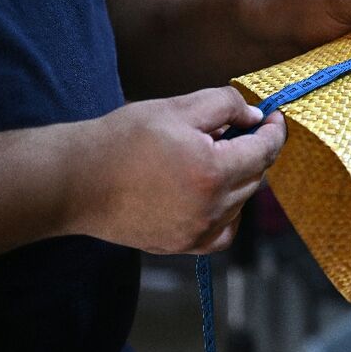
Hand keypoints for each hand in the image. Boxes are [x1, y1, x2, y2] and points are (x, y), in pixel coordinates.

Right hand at [73, 87, 285, 253]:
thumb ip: (224, 106)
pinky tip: (212, 194)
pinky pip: (224, 231)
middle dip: (253, 150)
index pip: (264, 150)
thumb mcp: (177, 108)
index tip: (273, 117)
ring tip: (209, 157)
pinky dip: (228, 212)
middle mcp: (212, 207)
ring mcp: (199, 231)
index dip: (274, 130)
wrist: (76, 182)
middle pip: (255, 175)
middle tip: (235, 129)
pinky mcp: (184, 245)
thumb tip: (254, 115)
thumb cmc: (122, 141)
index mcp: (213, 171)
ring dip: (238, 178)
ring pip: (241, 202)